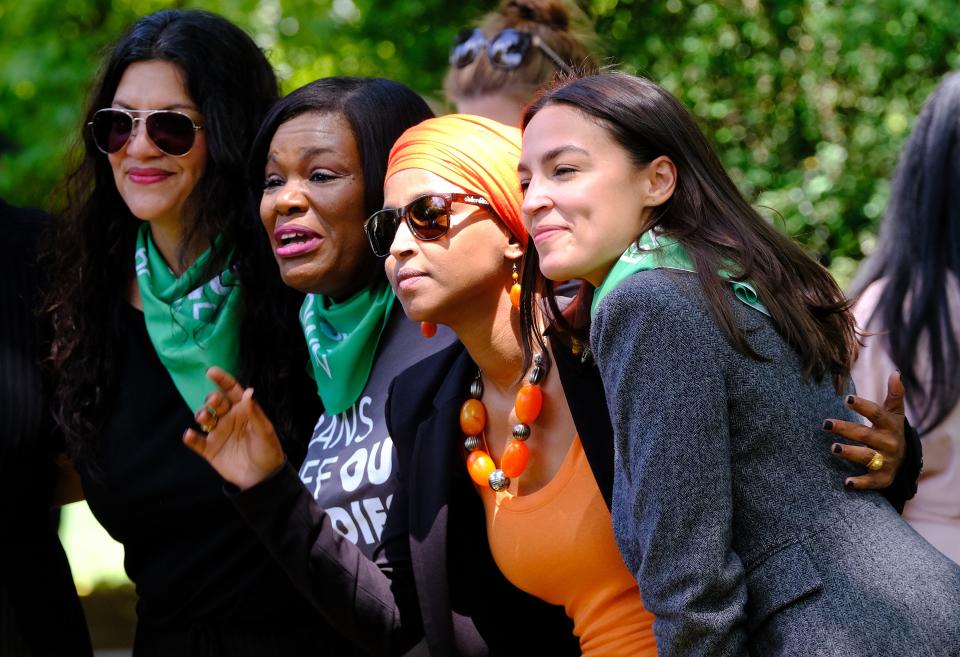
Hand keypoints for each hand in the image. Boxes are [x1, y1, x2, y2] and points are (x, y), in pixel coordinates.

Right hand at [183, 366, 285, 489]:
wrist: (263, 479)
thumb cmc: (268, 451)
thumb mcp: (265, 431)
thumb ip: (255, 412)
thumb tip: (248, 391)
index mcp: (243, 410)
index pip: (231, 391)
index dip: (222, 380)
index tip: (211, 371)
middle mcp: (228, 419)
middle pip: (215, 403)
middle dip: (212, 399)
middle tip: (215, 402)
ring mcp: (218, 434)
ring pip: (204, 418)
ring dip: (201, 414)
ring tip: (204, 417)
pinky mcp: (210, 450)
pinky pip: (196, 442)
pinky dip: (191, 438)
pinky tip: (189, 435)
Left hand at [822, 371, 905, 489]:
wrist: (907, 461)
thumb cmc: (892, 430)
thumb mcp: (895, 414)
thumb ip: (894, 395)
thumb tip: (895, 373)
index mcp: (890, 425)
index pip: (877, 414)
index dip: (863, 406)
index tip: (846, 398)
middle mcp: (889, 443)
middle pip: (865, 435)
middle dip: (846, 429)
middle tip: (826, 424)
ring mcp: (887, 461)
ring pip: (867, 457)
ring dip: (850, 453)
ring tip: (833, 448)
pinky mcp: (883, 478)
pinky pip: (872, 481)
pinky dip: (860, 483)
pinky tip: (846, 482)